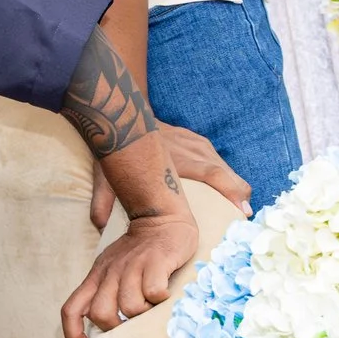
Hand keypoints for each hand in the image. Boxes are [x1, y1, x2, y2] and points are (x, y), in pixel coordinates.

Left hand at [59, 205, 201, 337]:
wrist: (159, 219)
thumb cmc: (137, 252)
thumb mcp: (112, 270)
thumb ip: (105, 293)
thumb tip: (103, 326)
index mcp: (95, 277)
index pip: (70, 309)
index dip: (73, 333)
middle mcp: (109, 273)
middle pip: (100, 314)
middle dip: (118, 327)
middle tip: (134, 323)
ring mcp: (131, 267)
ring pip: (129, 306)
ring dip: (144, 314)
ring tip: (153, 305)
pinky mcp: (154, 262)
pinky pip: (153, 292)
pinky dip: (161, 299)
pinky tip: (166, 293)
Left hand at [90, 122, 252, 227]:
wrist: (122, 112)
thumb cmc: (115, 146)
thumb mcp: (105, 174)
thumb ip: (102, 199)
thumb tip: (96, 225)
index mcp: (177, 159)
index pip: (213, 174)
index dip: (231, 192)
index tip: (242, 212)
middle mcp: (194, 149)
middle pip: (227, 174)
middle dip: (238, 196)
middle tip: (241, 219)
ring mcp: (197, 143)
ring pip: (226, 168)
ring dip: (232, 188)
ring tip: (235, 211)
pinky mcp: (197, 140)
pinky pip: (218, 161)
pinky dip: (224, 177)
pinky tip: (222, 193)